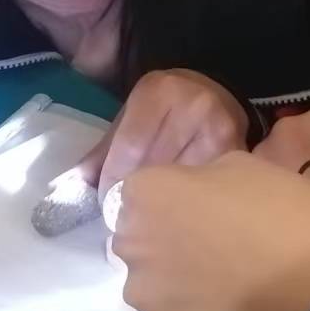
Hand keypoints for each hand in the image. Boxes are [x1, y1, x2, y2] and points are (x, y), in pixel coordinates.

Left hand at [54, 69, 248, 201]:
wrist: (217, 94)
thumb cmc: (164, 111)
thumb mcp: (129, 118)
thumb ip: (101, 153)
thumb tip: (70, 188)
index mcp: (157, 91)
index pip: (129, 148)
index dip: (115, 182)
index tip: (107, 206)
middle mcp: (192, 104)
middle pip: (155, 167)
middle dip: (137, 197)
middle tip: (128, 218)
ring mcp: (220, 128)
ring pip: (182, 182)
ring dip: (164, 204)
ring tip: (154, 216)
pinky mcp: (239, 151)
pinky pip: (206, 187)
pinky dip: (190, 203)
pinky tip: (182, 210)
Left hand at [110, 152, 309, 310]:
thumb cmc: (287, 213)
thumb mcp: (244, 166)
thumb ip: (200, 179)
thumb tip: (191, 196)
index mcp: (146, 193)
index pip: (141, 198)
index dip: (174, 207)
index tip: (205, 218)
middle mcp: (130, 244)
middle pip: (140, 245)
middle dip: (168, 248)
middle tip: (216, 256)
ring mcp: (143, 298)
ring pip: (151, 292)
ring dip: (177, 292)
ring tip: (226, 294)